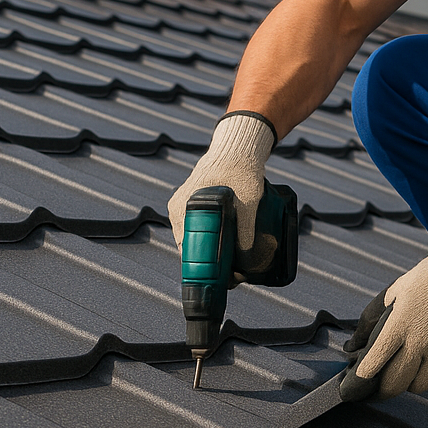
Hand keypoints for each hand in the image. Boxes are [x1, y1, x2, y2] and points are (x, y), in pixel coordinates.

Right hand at [168, 112, 277, 271]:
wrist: (239, 148)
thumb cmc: (240, 169)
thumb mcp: (248, 201)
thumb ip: (246, 229)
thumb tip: (245, 261)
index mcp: (183, 209)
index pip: (186, 250)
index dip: (201, 269)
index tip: (219, 279)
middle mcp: (178, 210)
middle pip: (190, 248)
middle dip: (209, 264)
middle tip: (233, 276)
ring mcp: (184, 207)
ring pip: (195, 240)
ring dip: (211, 253)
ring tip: (233, 266)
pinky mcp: (194, 205)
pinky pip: (198, 230)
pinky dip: (210, 240)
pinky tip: (227, 249)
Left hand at [340, 217, 427, 400]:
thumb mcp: (401, 286)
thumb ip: (379, 311)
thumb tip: (358, 337)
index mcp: (400, 324)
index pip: (376, 360)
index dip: (365, 375)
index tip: (360, 380)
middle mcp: (418, 343)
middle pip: (395, 383)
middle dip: (386, 388)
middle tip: (385, 386)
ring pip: (419, 386)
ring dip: (412, 383)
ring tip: (413, 373)